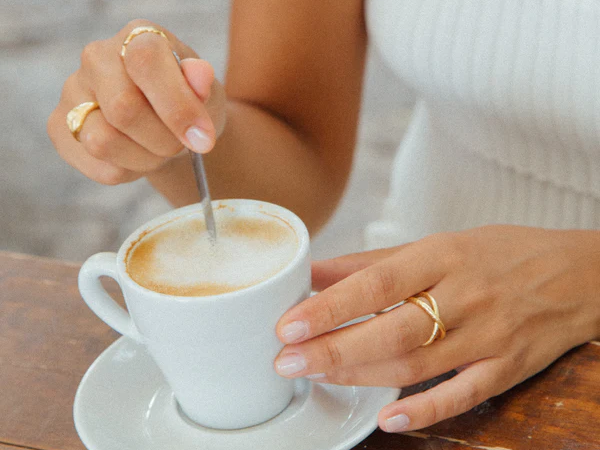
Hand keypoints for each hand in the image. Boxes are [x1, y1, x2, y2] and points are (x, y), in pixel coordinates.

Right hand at [47, 19, 225, 184]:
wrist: (169, 127)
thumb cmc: (189, 104)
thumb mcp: (207, 93)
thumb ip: (203, 85)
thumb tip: (199, 75)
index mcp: (136, 38)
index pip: (146, 63)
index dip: (177, 107)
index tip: (202, 137)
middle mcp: (96, 58)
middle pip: (123, 110)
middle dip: (164, 140)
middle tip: (182, 145)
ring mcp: (72, 92)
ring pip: (103, 142)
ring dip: (145, 159)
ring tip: (160, 150)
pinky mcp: (60, 128)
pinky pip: (97, 167)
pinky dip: (128, 172)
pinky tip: (139, 157)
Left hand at [274, 226, 599, 431]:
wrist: (576, 273)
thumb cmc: (499, 254)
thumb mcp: (437, 244)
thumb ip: (372, 261)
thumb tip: (316, 272)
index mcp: (443, 256)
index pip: (377, 282)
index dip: (331, 306)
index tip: (290, 324)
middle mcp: (466, 295)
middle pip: (392, 330)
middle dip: (334, 348)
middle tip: (288, 360)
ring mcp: (489, 334)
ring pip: (418, 364)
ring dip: (362, 375)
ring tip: (319, 376)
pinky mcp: (507, 367)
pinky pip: (465, 394)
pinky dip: (426, 410)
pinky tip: (388, 418)